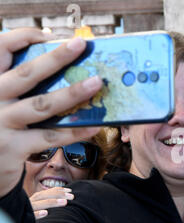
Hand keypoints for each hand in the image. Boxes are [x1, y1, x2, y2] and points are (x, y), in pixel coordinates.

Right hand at [0, 28, 101, 196]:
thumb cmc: (0, 129)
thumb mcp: (2, 102)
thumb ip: (20, 86)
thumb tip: (65, 71)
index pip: (0, 49)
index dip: (22, 38)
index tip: (47, 35)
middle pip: (26, 73)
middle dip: (56, 57)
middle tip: (80, 45)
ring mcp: (1, 123)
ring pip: (42, 104)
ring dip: (72, 93)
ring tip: (96, 83)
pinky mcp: (12, 147)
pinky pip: (50, 137)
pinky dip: (75, 131)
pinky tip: (94, 126)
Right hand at [30, 187, 73, 218]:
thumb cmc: (29, 216)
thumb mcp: (38, 208)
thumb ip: (46, 203)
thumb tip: (64, 199)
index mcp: (34, 200)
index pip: (46, 192)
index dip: (58, 190)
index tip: (70, 190)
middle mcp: (30, 203)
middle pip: (44, 196)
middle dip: (58, 195)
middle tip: (72, 196)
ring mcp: (26, 210)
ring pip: (38, 204)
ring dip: (51, 202)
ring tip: (65, 202)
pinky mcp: (22, 219)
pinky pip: (30, 216)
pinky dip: (37, 214)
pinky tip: (45, 213)